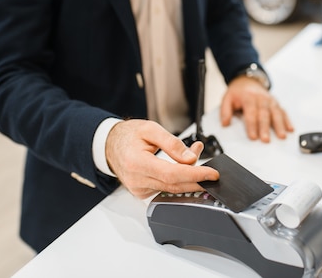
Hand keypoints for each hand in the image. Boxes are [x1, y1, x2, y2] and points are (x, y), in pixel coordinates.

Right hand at [105, 119, 219, 198]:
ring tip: (194, 157)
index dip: (195, 175)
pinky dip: (178, 181)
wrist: (110, 145)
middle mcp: (136, 180)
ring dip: (188, 178)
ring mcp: (138, 189)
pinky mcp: (142, 193)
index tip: (212, 174)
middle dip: (197, 178)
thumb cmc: (128, 135)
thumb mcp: (150, 129)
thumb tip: (191, 158)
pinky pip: (165, 189)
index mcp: (136, 162)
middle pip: (174, 185)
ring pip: (172, 189)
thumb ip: (172, 143)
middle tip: (211, 169)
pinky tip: (181, 167)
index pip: (172, 175)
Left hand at [220, 76, 293, 141]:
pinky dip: (287, 120)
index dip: (252, 125)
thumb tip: (225, 123)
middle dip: (265, 128)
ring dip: (279, 125)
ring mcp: (270, 100)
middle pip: (264, 114)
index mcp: (248, 97)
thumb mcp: (227, 98)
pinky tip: (290, 129)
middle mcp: (261, 98)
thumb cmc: (238, 92)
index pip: (251, 113)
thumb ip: (225, 111)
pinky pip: (283, 112)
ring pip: (276, 113)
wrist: (247, 81)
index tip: (253, 136)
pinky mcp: (276, 103)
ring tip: (281, 136)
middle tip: (266, 139)